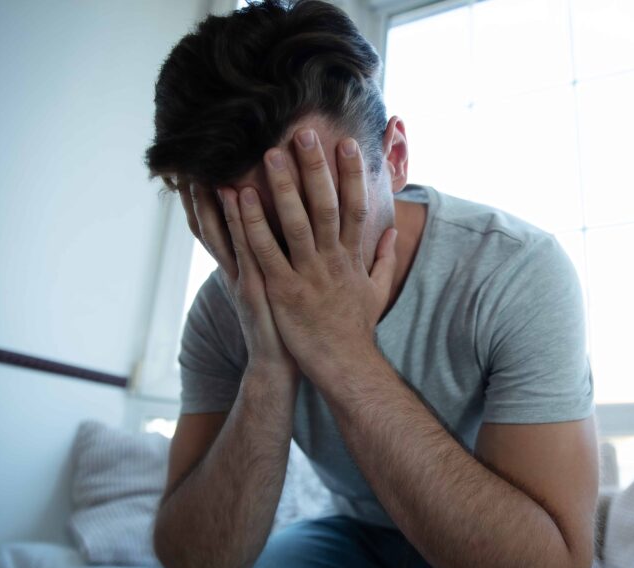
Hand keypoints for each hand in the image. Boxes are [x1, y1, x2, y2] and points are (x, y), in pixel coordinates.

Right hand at [178, 182, 297, 379]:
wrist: (278, 365)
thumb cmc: (280, 325)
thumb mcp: (269, 287)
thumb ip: (264, 260)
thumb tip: (267, 234)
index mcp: (237, 267)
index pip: (213, 228)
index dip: (200, 200)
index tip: (193, 169)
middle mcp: (233, 269)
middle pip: (207, 226)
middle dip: (195, 196)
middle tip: (184, 162)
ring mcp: (241, 278)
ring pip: (221, 232)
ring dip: (212, 200)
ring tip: (204, 168)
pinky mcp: (255, 287)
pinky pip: (248, 247)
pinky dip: (240, 221)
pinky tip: (238, 197)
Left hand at [232, 130, 397, 379]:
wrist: (344, 367)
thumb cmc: (356, 330)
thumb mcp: (376, 292)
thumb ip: (384, 260)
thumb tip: (393, 233)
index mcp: (352, 258)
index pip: (356, 207)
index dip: (352, 174)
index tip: (347, 144)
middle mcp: (332, 260)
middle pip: (326, 206)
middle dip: (316, 168)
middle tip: (305, 134)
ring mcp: (307, 275)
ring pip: (294, 223)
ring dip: (282, 187)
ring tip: (270, 155)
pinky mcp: (283, 291)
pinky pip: (264, 251)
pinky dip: (252, 223)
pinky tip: (240, 198)